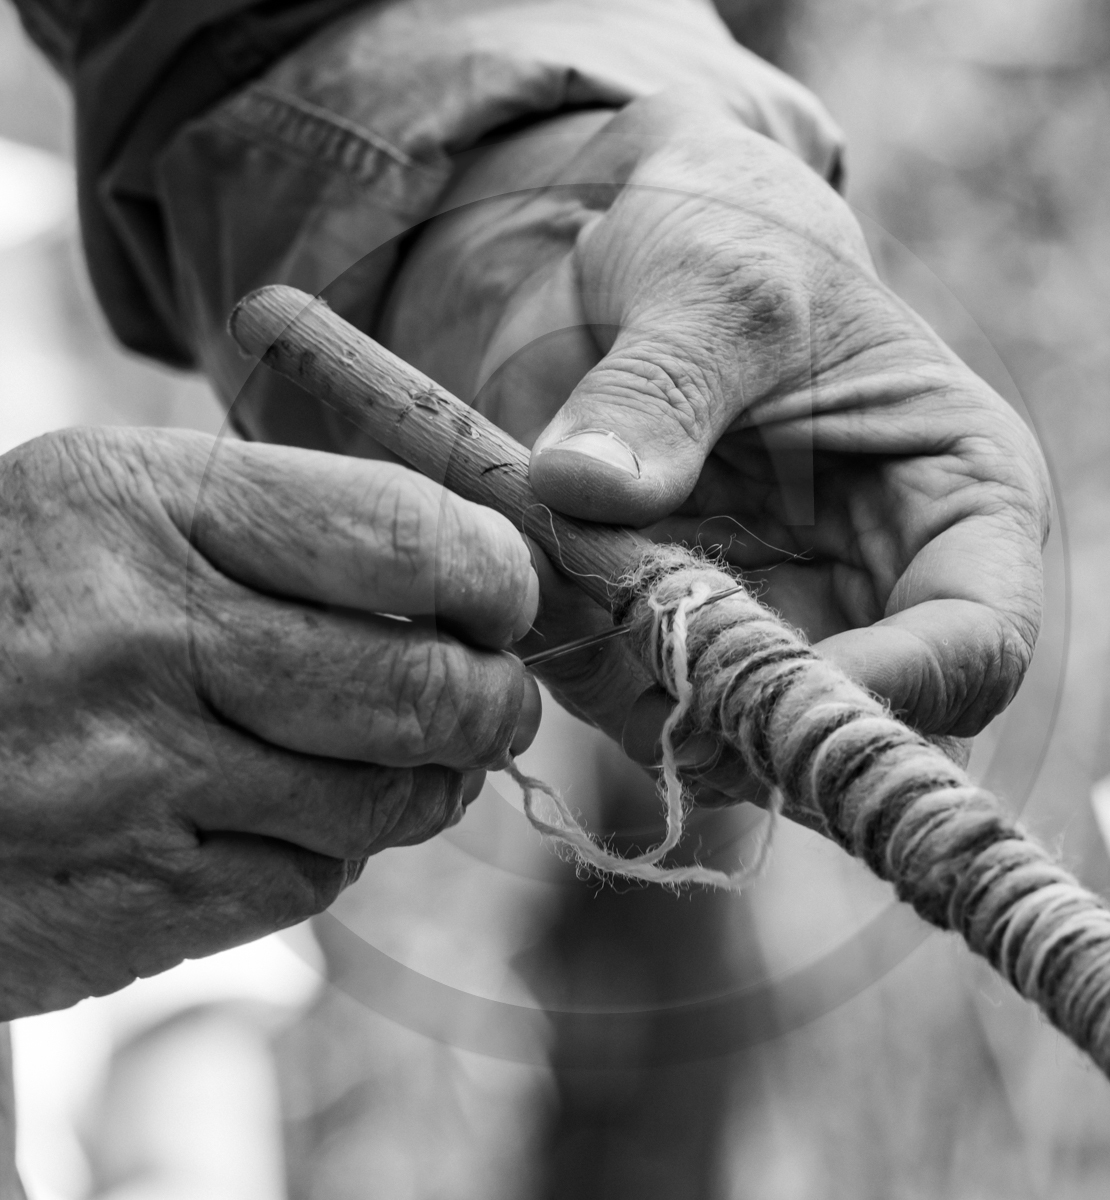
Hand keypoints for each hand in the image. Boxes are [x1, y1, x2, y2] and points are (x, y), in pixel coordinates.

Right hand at [0, 427, 539, 1016]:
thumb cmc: (22, 604)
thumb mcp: (123, 509)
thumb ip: (289, 527)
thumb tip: (476, 576)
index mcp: (142, 501)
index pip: (405, 533)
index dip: (495, 574)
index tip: (507, 598)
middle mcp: (137, 636)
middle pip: (417, 683)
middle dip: (494, 699)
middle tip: (498, 697)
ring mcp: (128, 779)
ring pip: (384, 797)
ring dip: (435, 779)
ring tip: (429, 756)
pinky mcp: (128, 899)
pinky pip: (314, 878)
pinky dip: (342, 847)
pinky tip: (309, 814)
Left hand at [382, 95, 1048, 788]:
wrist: (634, 266)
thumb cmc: (726, 240)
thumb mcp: (713, 283)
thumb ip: (662, 386)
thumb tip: (582, 487)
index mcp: (955, 501)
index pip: (978, 648)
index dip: (889, 690)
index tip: (763, 673)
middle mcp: (877, 591)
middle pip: (846, 729)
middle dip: (733, 704)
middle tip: (630, 620)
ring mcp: (777, 629)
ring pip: (731, 745)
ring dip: (637, 685)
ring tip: (568, 565)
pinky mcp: (685, 645)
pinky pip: (640, 711)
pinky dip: (583, 670)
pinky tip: (545, 580)